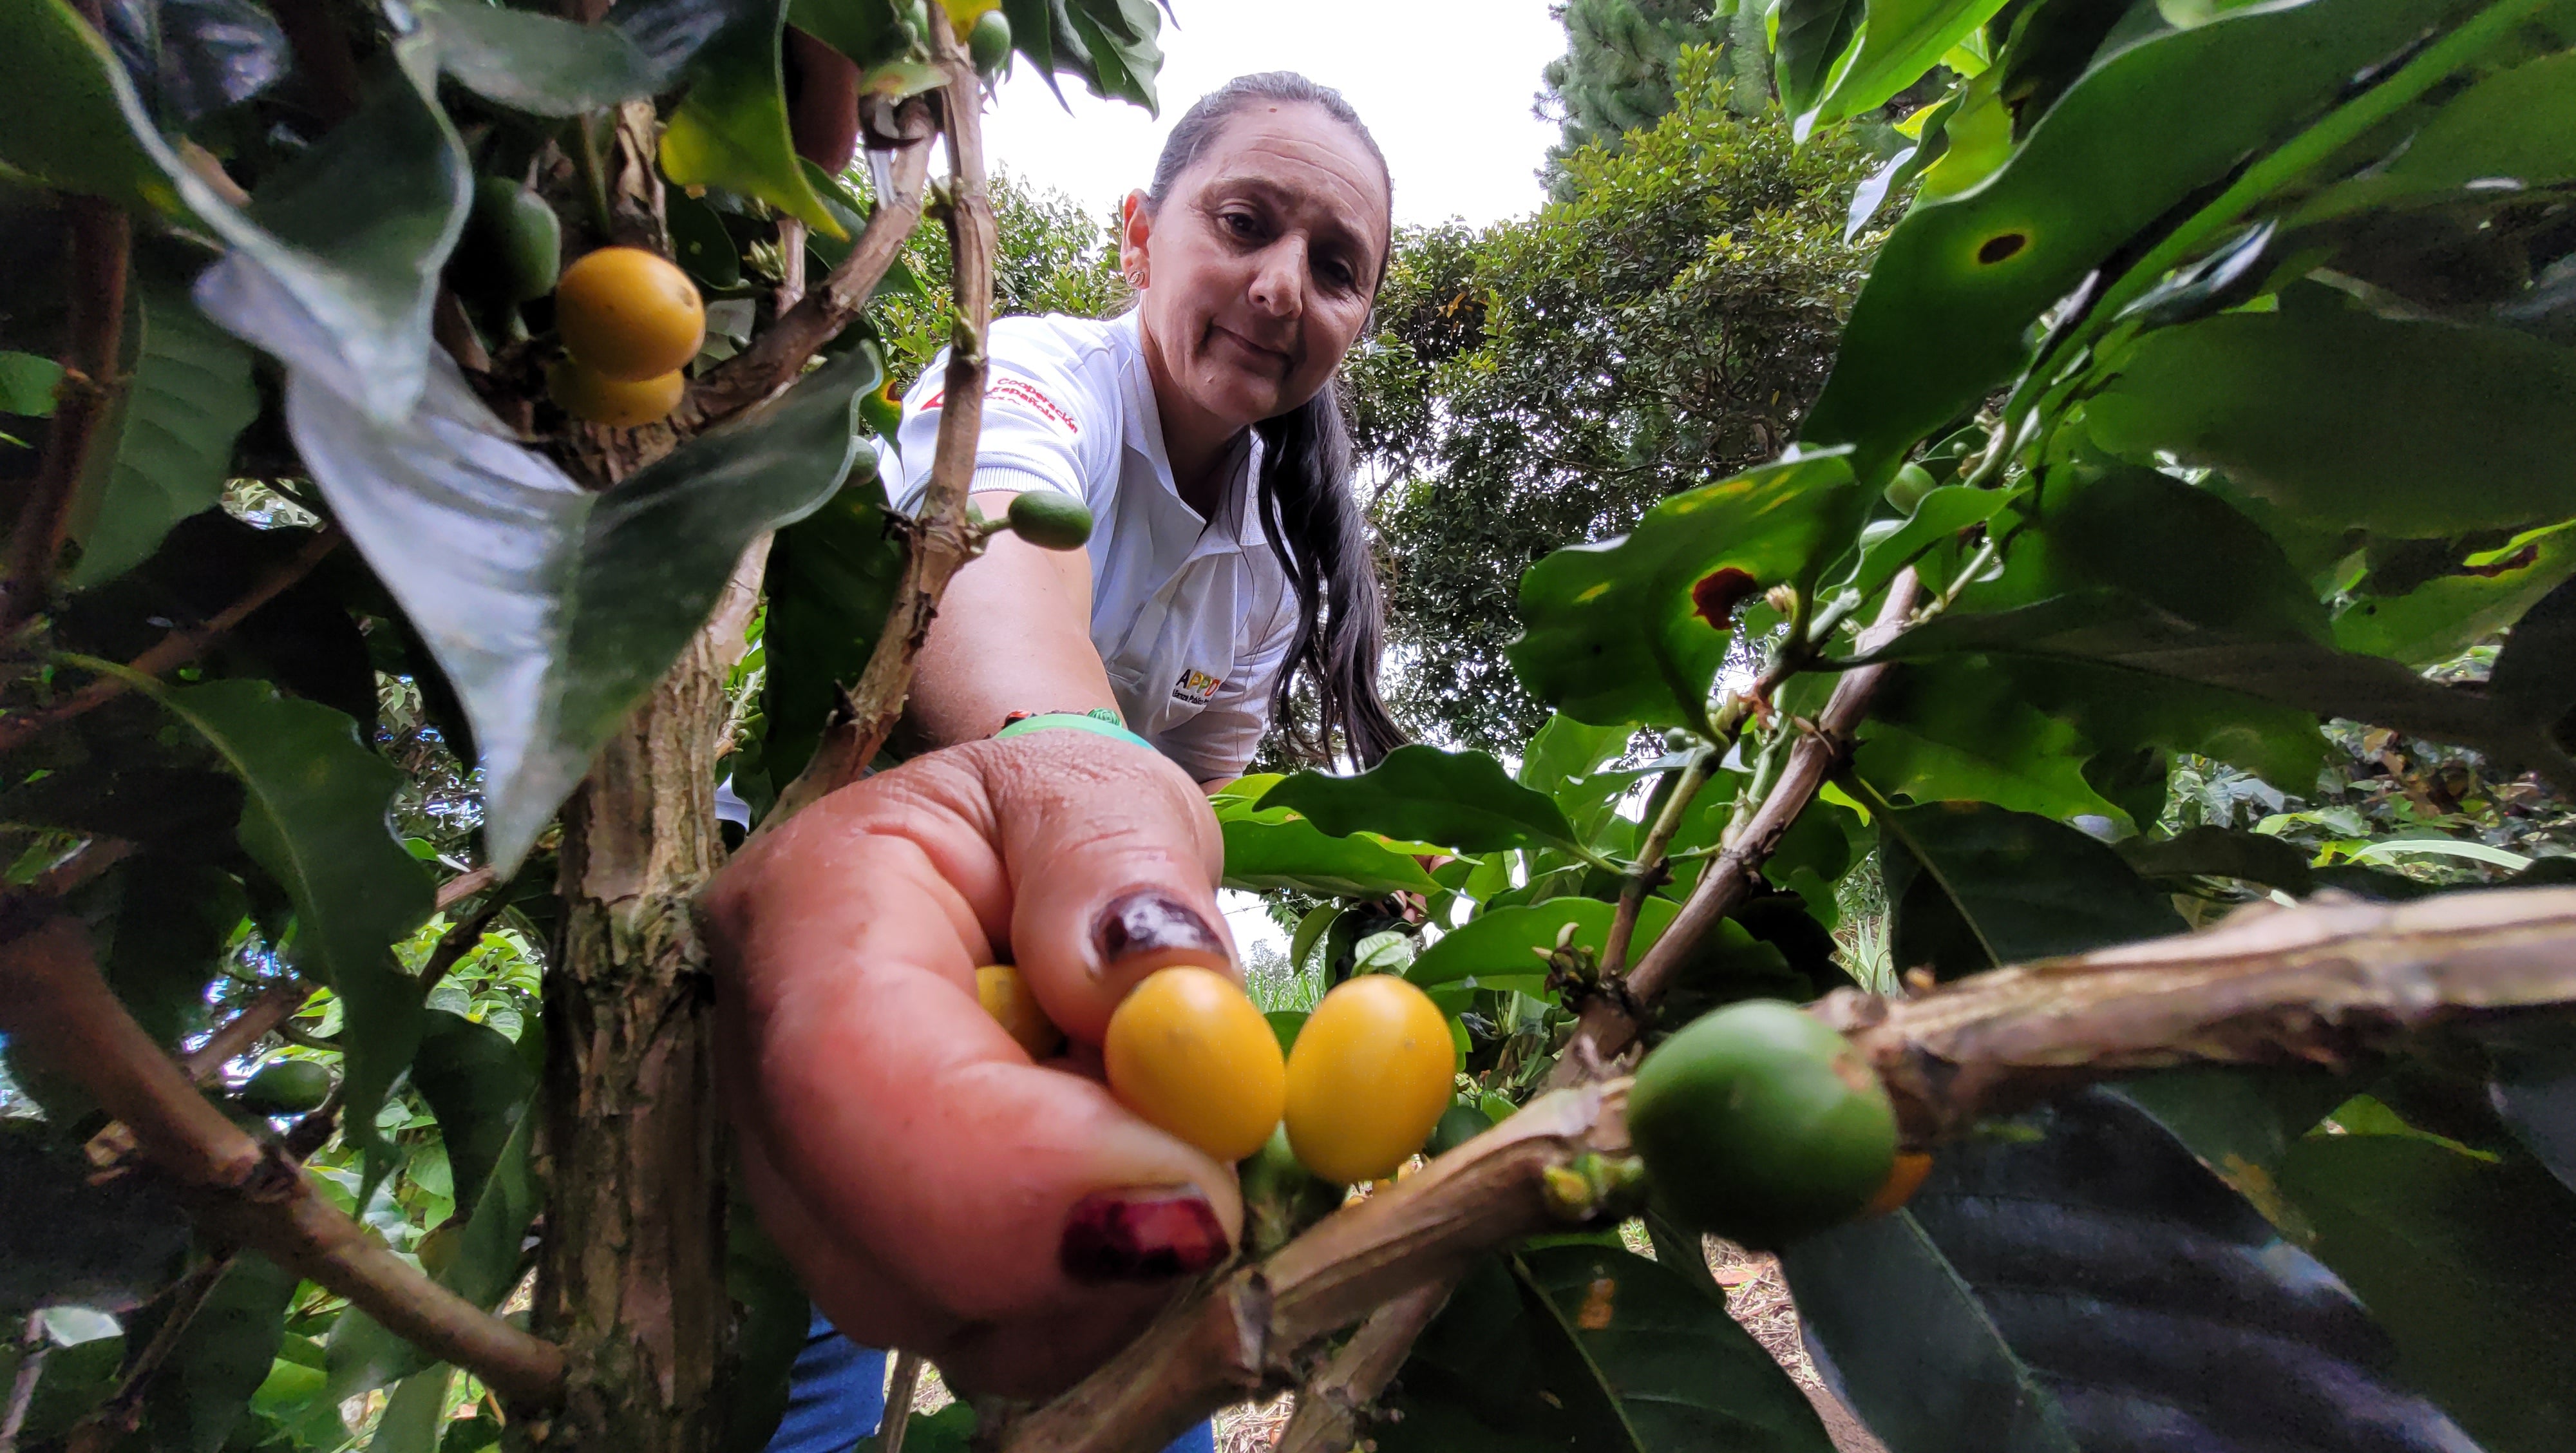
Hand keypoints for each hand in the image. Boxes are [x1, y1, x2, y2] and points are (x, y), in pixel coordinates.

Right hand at [700, 730, 1245, 1396]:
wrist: (1005, 860)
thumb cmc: (1043, 815)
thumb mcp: (1097, 787)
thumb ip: (1119, 870)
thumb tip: (1150, 994)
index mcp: (798, 918)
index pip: (854, 1081)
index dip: (1022, 1170)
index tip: (1201, 1192)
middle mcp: (764, 1085)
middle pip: (892, 1251)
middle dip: (1093, 1248)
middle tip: (1232, 1169)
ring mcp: (813, 1201)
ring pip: (955, 1325)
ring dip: (1114, 1279)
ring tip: (1176, 1135)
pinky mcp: (890, 1270)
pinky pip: (1000, 1340)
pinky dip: (1107, 1299)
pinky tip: (1144, 1187)